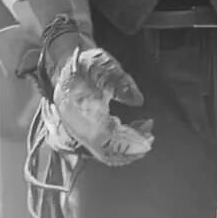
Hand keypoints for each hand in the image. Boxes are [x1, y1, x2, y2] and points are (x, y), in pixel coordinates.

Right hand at [46, 40, 152, 166]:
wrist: (66, 64)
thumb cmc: (85, 65)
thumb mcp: (105, 67)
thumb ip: (122, 84)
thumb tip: (138, 101)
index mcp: (82, 116)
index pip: (107, 143)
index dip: (129, 147)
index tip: (147, 141)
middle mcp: (79, 129)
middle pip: (107, 153)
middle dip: (132, 149)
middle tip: (150, 137)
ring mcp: (81, 132)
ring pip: (106, 151)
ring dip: (128, 146)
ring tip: (145, 131)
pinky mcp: (86, 131)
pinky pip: (104, 144)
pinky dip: (121, 142)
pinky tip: (132, 128)